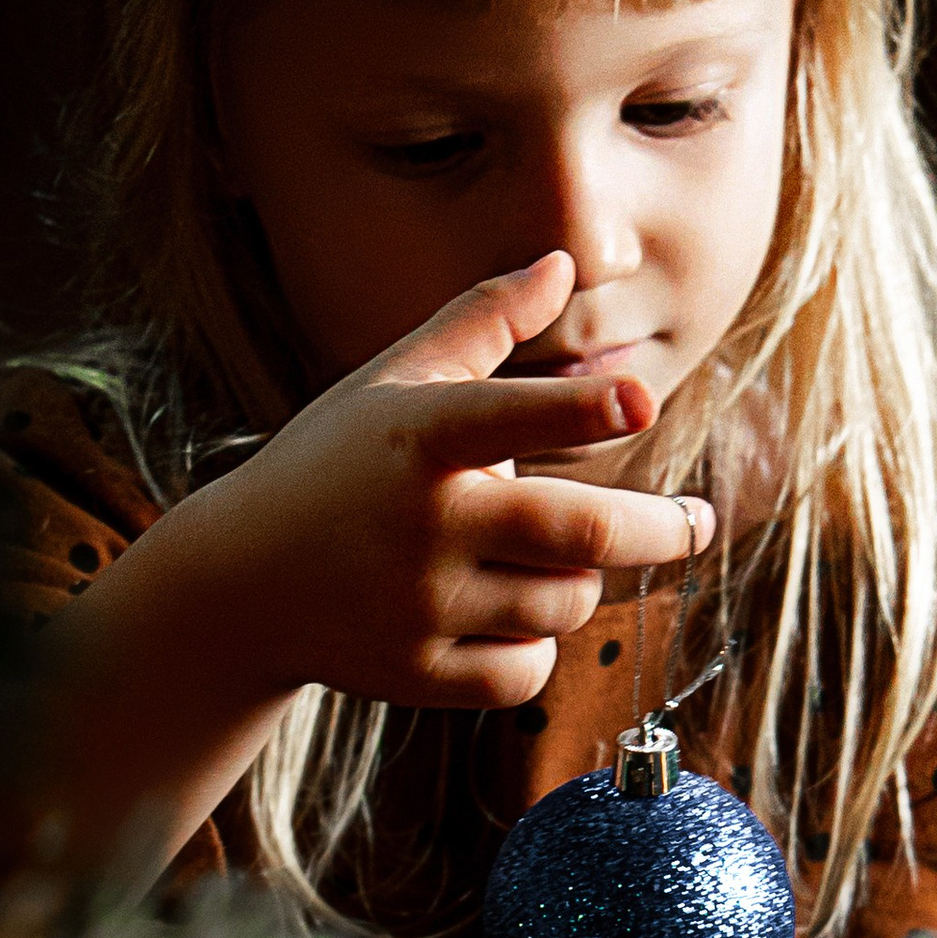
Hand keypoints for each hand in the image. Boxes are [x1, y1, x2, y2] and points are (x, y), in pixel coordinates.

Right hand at [153, 249, 713, 718]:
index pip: (506, 416)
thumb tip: (564, 262)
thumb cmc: (335, 463)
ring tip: (541, 558)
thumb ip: (483, 318)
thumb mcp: (395, 380)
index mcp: (419, 436)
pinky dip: (536, 647)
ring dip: (577, 581)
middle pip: (581, 534)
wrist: (239, 584)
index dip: (580, 408)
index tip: (640, 400)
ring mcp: (417, 606)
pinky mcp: (415, 675)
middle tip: (697, 521)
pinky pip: (527, 672)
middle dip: (661, 530)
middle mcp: (423, 522)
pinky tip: (507, 615)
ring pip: (565, 603)